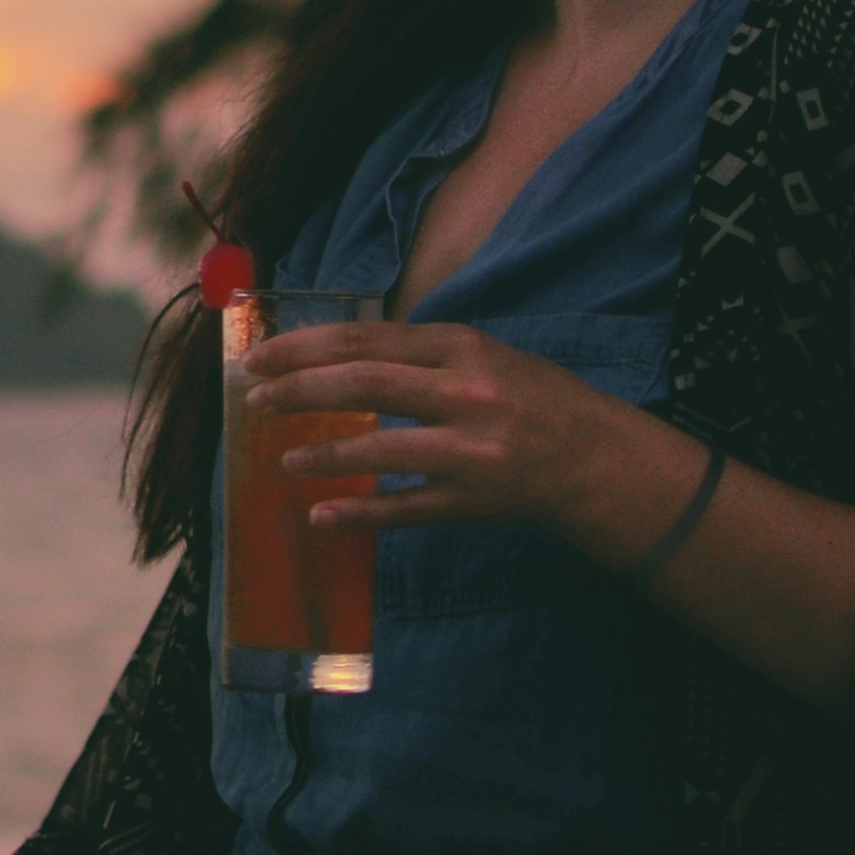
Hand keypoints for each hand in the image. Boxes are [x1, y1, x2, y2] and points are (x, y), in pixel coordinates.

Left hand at [239, 319, 703, 559]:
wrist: (600, 458)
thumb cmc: (533, 399)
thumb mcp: (482, 357)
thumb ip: (419, 355)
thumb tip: (334, 355)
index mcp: (462, 347)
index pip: (366, 341)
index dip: (304, 347)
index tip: (259, 356)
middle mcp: (466, 392)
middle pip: (366, 384)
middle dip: (300, 389)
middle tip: (255, 400)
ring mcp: (471, 448)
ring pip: (382, 447)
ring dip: (324, 453)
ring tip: (282, 459)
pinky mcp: (475, 498)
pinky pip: (406, 508)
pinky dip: (361, 512)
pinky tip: (321, 514)